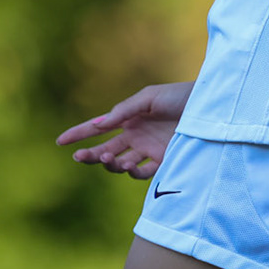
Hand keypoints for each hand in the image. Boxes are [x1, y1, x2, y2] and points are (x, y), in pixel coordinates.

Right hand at [55, 81, 193, 179]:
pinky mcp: (164, 161)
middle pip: (105, 149)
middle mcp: (136, 135)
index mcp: (129, 117)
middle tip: (81, 157)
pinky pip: (142, 172)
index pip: (98, 127)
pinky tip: (129, 165)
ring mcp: (149, 149)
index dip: (79, 134)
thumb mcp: (149, 97)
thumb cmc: (179, 96)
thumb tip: (99, 124)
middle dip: (90, 154)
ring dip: (110, 163)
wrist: (208, 108)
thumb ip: (125, 110)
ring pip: (120, 163)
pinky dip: (132, 172)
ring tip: (107, 158)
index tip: (60, 141)